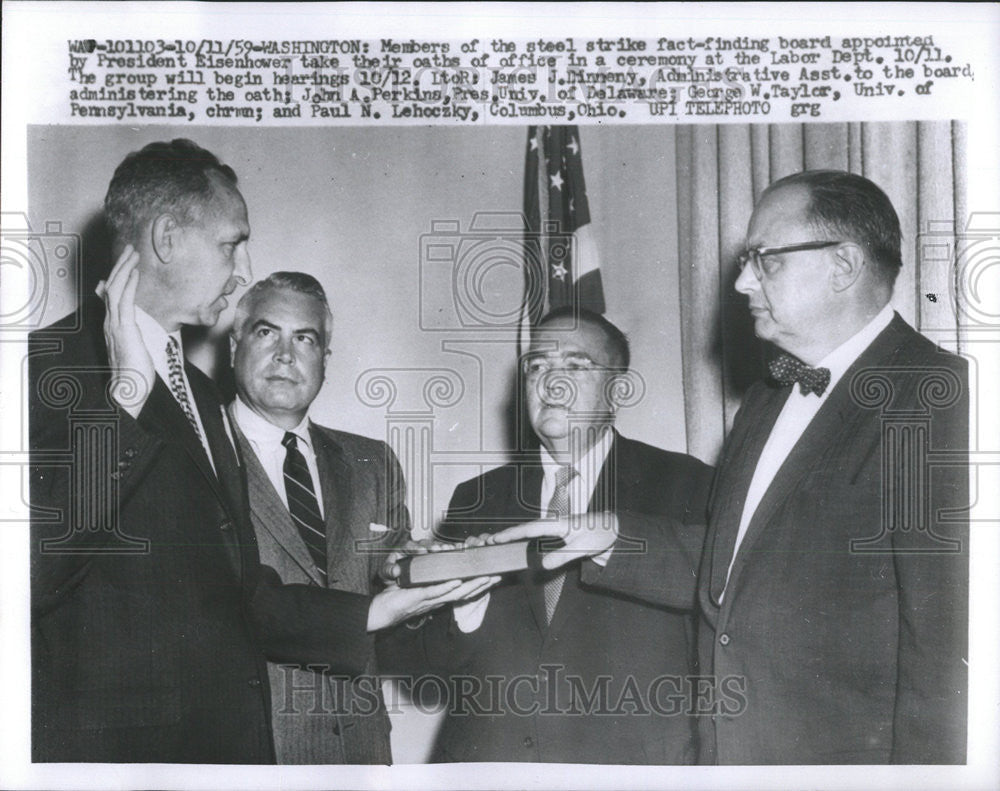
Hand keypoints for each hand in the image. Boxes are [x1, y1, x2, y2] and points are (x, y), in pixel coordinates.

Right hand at [97, 245, 153, 416]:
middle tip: (130, 249)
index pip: (112, 294)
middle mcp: (110, 322)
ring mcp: (115, 325)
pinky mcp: (124, 330)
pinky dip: (129, 285)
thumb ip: (130, 330)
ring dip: (125, 269)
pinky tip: (135, 273)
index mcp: (112, 324)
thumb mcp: (133, 346)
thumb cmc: (134, 371)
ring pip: (116, 290)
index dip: (118, 275)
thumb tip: (132, 321)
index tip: (127, 261)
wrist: (128, 390)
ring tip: (133, 255)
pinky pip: (124, 303)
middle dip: (121, 266)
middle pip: (112, 287)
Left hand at [366, 576, 500, 630]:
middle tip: (499, 575)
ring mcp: (430, 599)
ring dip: (471, 585)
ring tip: (485, 577)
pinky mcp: (419, 597)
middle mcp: (439, 599)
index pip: (464, 591)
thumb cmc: (397, 598)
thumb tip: (437, 564)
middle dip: (483, 584)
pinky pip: (435, 591)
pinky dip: (446, 586)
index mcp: (440, 596)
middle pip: (465, 592)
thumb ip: (429, 578)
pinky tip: (457, 581)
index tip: (493, 576)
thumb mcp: (417, 584)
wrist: (380, 611)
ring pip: (455, 592)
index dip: (480, 584)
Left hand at [379, 537, 456, 583]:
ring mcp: (428, 551)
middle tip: (437, 549)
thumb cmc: (393, 573)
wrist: (398, 581)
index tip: (421, 551)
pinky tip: (458, 549)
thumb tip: (395, 570)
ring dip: (443, 547)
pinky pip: (444, 551)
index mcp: (405, 549)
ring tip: (448, 550)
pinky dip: (451, 550)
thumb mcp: (387, 573)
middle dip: (433, 546)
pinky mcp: (436, 556)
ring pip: (436, 546)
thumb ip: (389, 570)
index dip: (416, 548)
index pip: (410, 546)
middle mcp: (417, 548)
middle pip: (426, 544)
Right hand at [483, 511, 618, 569]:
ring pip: (532, 532)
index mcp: (558, 523)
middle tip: (490, 541)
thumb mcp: (582, 547)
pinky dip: (528, 539)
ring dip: (516, 537)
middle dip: (508, 534)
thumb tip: (542, 564)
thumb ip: (562, 555)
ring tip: (500, 542)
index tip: (497, 538)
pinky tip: (521, 544)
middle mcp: (555, 523)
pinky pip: (540, 536)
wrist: (615, 530)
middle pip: (526, 528)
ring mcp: (557, 528)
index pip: (530, 528)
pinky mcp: (561, 533)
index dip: (512, 534)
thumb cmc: (600, 535)